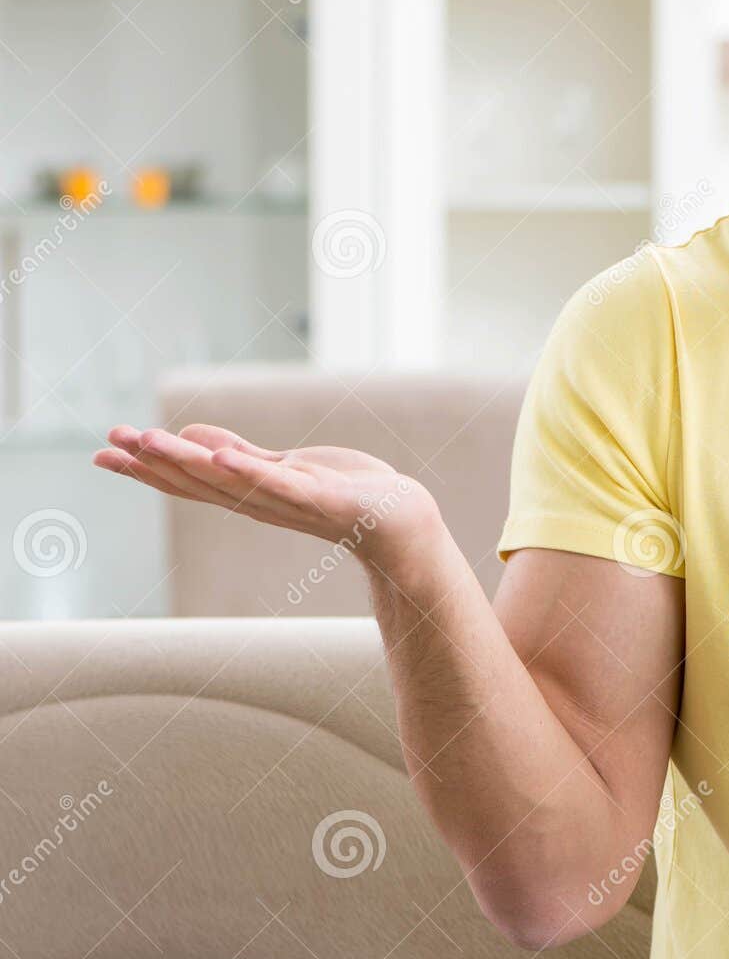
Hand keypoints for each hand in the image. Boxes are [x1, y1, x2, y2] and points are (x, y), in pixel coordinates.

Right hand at [92, 423, 438, 564]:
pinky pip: (282, 484)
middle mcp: (261, 502)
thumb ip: (242, 456)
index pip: (187, 480)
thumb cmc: (343, 493)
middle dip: (153, 461)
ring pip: (231, 481)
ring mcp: (290, 502)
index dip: (145, 468)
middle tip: (110, 443)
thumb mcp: (284, 469)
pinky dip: (252, 471)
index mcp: (249, 493)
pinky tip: (222, 455)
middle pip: (197, 480)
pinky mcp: (322, 498)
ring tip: (150, 440)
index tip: (102, 454)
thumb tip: (195, 437)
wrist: (396, 521)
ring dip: (188, 460)